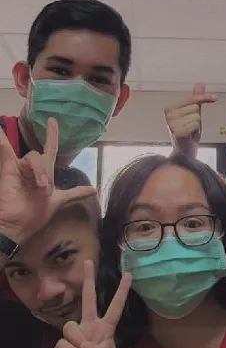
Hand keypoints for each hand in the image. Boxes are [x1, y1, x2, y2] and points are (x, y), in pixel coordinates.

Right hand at [0, 118, 94, 244]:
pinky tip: (0, 129)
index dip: (52, 135)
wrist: (17, 227)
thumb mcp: (58, 202)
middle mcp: (31, 168)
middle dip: (47, 173)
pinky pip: (5, 149)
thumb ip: (74, 193)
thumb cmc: (35, 216)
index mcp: (43, 174)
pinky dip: (2, 139)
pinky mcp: (8, 168)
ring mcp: (19, 167)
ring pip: (34, 158)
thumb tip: (93, 189)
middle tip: (45, 191)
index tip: (53, 120)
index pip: (49, 150)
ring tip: (40, 188)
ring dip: (40, 173)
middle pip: (44, 158)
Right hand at [54, 260, 131, 347]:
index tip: (128, 275)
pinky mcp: (62, 346)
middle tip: (88, 261)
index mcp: (106, 330)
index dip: (121, 293)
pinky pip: (64, 343)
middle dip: (88, 281)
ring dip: (77, 340)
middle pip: (88, 300)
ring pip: (71, 325)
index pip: (114, 308)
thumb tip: (84, 345)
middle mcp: (89, 328)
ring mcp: (75, 336)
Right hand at [165, 83, 216, 150]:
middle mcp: (168, 115)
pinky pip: (196, 124)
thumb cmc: (188, 132)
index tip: (214, 98)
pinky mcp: (178, 132)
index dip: (204, 98)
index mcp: (169, 108)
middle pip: (195, 107)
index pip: (191, 98)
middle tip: (190, 126)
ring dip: (197, 125)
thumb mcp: (192, 113)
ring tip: (190, 131)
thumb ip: (195, 98)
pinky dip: (196, 131)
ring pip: (196, 116)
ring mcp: (172, 124)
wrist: (184, 152)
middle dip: (197, 117)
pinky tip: (190, 135)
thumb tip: (200, 84)